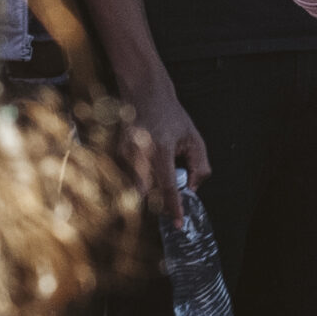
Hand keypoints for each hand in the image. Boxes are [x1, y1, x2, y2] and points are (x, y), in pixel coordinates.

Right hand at [122, 74, 208, 224]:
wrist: (144, 92)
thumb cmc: (170, 114)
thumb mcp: (193, 138)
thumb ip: (199, 165)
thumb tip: (192, 188)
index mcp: (161, 149)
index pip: (167, 187)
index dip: (173, 207)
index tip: (178, 223)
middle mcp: (139, 153)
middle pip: (150, 191)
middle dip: (161, 196)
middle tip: (171, 189)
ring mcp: (125, 153)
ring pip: (140, 184)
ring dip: (151, 183)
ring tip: (158, 159)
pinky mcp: (117, 152)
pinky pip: (132, 174)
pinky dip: (142, 173)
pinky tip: (148, 155)